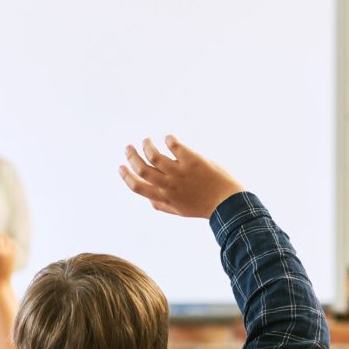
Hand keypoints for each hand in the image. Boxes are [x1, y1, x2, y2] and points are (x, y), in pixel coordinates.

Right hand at [119, 136, 243, 217]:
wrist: (227, 202)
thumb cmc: (203, 207)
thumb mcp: (179, 211)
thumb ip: (161, 205)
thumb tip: (148, 199)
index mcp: (163, 197)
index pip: (137, 186)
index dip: (126, 175)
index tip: (121, 166)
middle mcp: (168, 185)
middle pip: (142, 169)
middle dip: (132, 156)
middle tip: (129, 147)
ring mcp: (180, 172)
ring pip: (155, 156)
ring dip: (147, 146)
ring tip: (147, 140)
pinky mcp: (193, 160)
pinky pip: (175, 146)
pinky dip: (169, 140)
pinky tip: (169, 138)